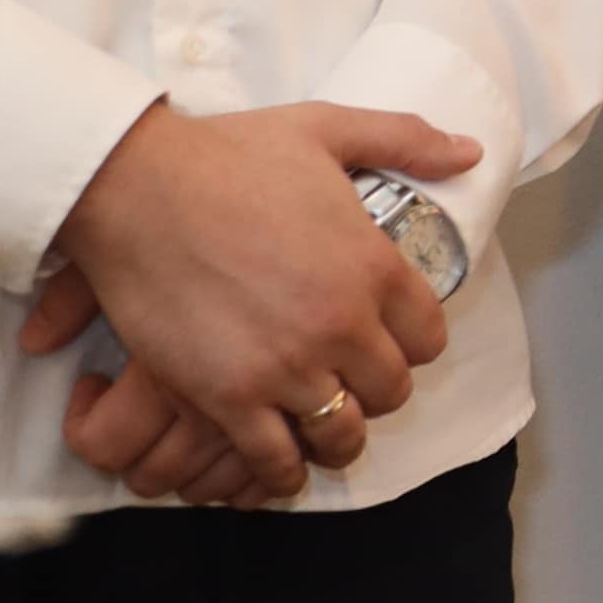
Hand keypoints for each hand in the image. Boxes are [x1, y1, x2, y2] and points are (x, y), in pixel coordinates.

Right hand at [32, 100, 464, 503]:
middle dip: (375, 391)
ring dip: (335, 438)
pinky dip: (281, 473)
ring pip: (341, 435)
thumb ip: (404, 139)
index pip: (429, 337)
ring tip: (320, 433)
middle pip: (390, 391)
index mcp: (373, 266)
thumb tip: (469, 152)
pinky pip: (275, 461)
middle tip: (350, 385)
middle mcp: (342, 325)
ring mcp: (286, 367)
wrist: (133, 185)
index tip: (386, 341)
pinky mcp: (229, 397)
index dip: (410, 343)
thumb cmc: (226, 154)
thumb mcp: (326, 129)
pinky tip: (278, 467)